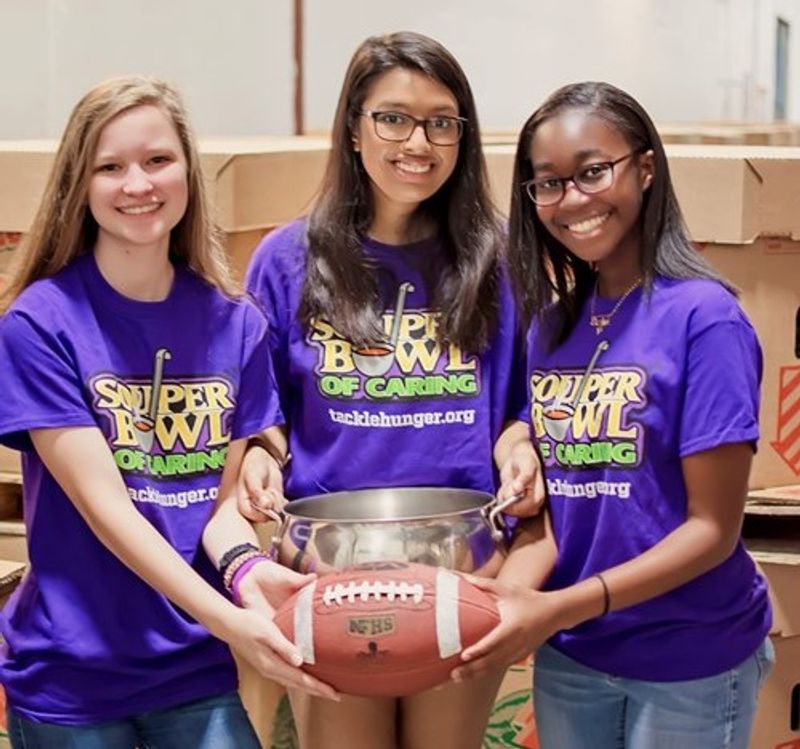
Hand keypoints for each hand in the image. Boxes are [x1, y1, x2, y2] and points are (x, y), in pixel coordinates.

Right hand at [224, 560, 339, 699]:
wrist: (229, 625)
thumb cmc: (249, 624)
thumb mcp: (268, 632)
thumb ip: (284, 646)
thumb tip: (300, 661)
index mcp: (273, 665)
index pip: (301, 680)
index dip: (319, 687)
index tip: (334, 693)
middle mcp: (271, 671)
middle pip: (299, 685)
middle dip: (317, 690)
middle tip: (336, 696)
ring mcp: (268, 669)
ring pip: (293, 682)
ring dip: (309, 687)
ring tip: (323, 689)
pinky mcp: (266, 663)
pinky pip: (287, 677)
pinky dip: (299, 680)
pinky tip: (304, 676)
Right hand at [237, 444, 286, 521]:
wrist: (263, 458)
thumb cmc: (253, 466)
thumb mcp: (252, 476)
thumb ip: (257, 492)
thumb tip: (266, 506)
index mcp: (244, 506)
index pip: (256, 517)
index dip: (265, 509)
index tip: (267, 495)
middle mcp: (254, 510)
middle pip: (269, 515)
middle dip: (273, 502)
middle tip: (268, 489)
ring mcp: (265, 508)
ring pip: (278, 512)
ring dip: (278, 500)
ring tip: (271, 488)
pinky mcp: (275, 504)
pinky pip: (283, 508)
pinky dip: (284, 500)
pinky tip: (276, 490)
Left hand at [450, 576, 559, 681]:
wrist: (553, 613)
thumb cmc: (527, 598)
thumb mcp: (506, 589)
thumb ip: (482, 584)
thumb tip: (460, 576)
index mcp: (511, 627)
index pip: (493, 642)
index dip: (479, 650)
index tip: (464, 655)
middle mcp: (515, 644)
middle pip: (491, 661)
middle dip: (471, 669)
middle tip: (452, 674)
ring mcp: (517, 653)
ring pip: (494, 667)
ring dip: (475, 674)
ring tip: (457, 678)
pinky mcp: (518, 657)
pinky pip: (499, 667)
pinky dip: (485, 672)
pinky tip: (471, 675)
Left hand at [497, 438, 544, 517]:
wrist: (518, 456)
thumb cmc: (526, 459)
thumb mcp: (527, 464)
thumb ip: (523, 477)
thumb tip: (517, 489)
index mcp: (539, 496)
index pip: (525, 509)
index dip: (514, 502)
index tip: (510, 488)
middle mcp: (532, 504)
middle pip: (515, 512)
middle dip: (507, 498)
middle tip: (510, 483)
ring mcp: (522, 505)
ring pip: (507, 509)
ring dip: (503, 496)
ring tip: (509, 483)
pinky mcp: (514, 503)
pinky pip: (502, 505)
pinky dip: (500, 496)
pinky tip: (505, 486)